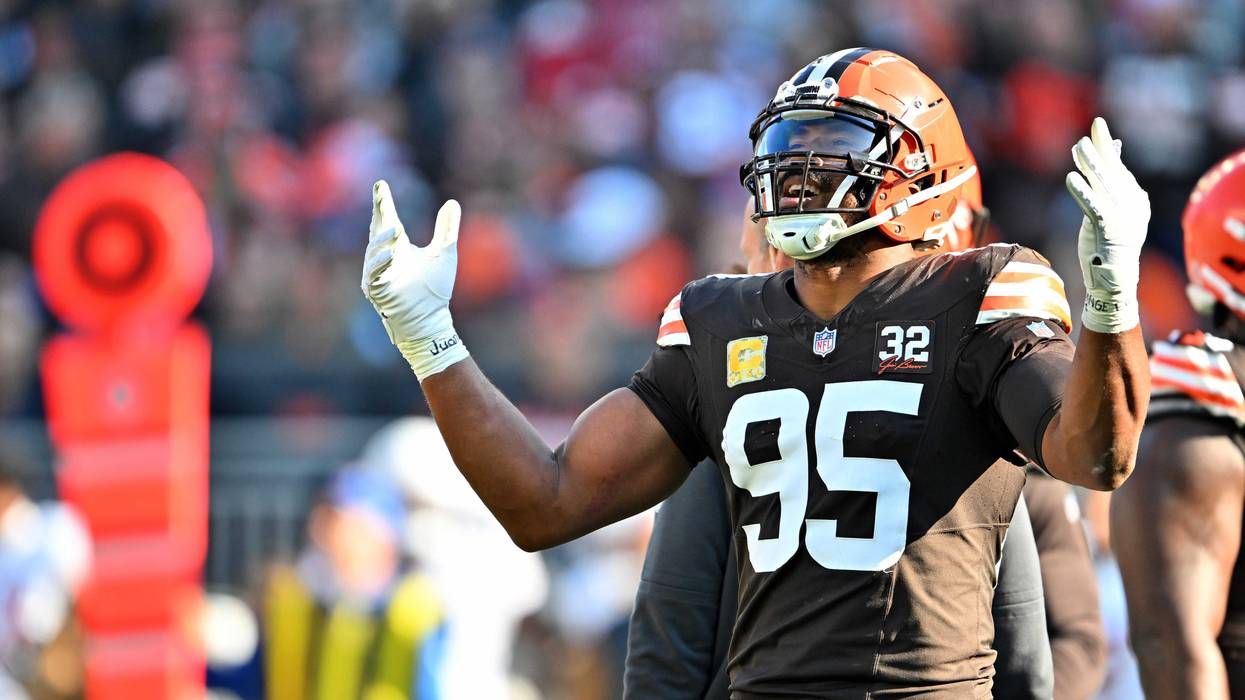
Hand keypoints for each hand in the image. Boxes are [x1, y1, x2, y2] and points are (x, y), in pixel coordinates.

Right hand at [361, 180, 468, 379]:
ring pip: (373, 251)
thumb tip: (452, 203)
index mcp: (398, 247)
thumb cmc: (435, 289)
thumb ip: (447, 229)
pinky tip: (391, 253)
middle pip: (377, 230)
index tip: (381, 185)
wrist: (432, 318)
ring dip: (382, 240)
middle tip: (381, 194)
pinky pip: (373, 273)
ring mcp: (377, 273)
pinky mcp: (376, 289)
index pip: (388, 220)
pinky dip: (380, 263)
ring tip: (396, 229)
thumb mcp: (445, 252)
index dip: (383, 203)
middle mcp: (384, 257)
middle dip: (379, 212)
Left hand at [1065, 117, 1149, 333]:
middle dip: (1100, 149)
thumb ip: (1111, 183)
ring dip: (1090, 164)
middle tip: (1090, 129)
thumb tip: (1112, 150)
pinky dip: (1082, 191)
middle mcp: (1132, 205)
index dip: (1107, 147)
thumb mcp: (1114, 210)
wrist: (1115, 279)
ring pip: (1104, 184)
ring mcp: (1122, 216)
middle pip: (1113, 171)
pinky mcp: (1107, 228)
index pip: (1119, 167)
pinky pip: (1093, 206)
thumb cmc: (1110, 244)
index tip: (1098, 127)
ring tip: (1078, 147)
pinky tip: (1071, 179)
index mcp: (1136, 199)